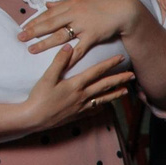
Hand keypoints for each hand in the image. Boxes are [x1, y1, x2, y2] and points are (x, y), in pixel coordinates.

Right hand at [17, 42, 131, 135]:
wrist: (33, 119)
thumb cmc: (39, 97)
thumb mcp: (47, 77)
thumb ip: (59, 61)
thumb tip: (70, 46)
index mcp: (76, 85)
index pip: (96, 72)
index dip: (109, 64)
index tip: (121, 58)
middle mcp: (82, 96)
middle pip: (104, 86)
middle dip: (119, 80)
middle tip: (132, 76)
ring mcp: (80, 108)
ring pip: (102, 99)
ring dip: (115, 94)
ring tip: (126, 91)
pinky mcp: (76, 116)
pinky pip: (93, 111)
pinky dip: (101, 107)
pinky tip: (105, 106)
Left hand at [21, 0, 144, 53]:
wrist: (124, 9)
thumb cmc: (104, 4)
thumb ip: (63, 3)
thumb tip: (46, 4)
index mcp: (71, 4)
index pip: (49, 13)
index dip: (35, 20)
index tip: (23, 27)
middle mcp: (75, 13)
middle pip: (50, 23)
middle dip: (33, 31)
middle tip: (20, 38)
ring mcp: (83, 25)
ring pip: (60, 35)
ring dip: (45, 43)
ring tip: (32, 50)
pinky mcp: (93, 35)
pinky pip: (79, 48)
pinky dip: (70, 57)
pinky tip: (61, 63)